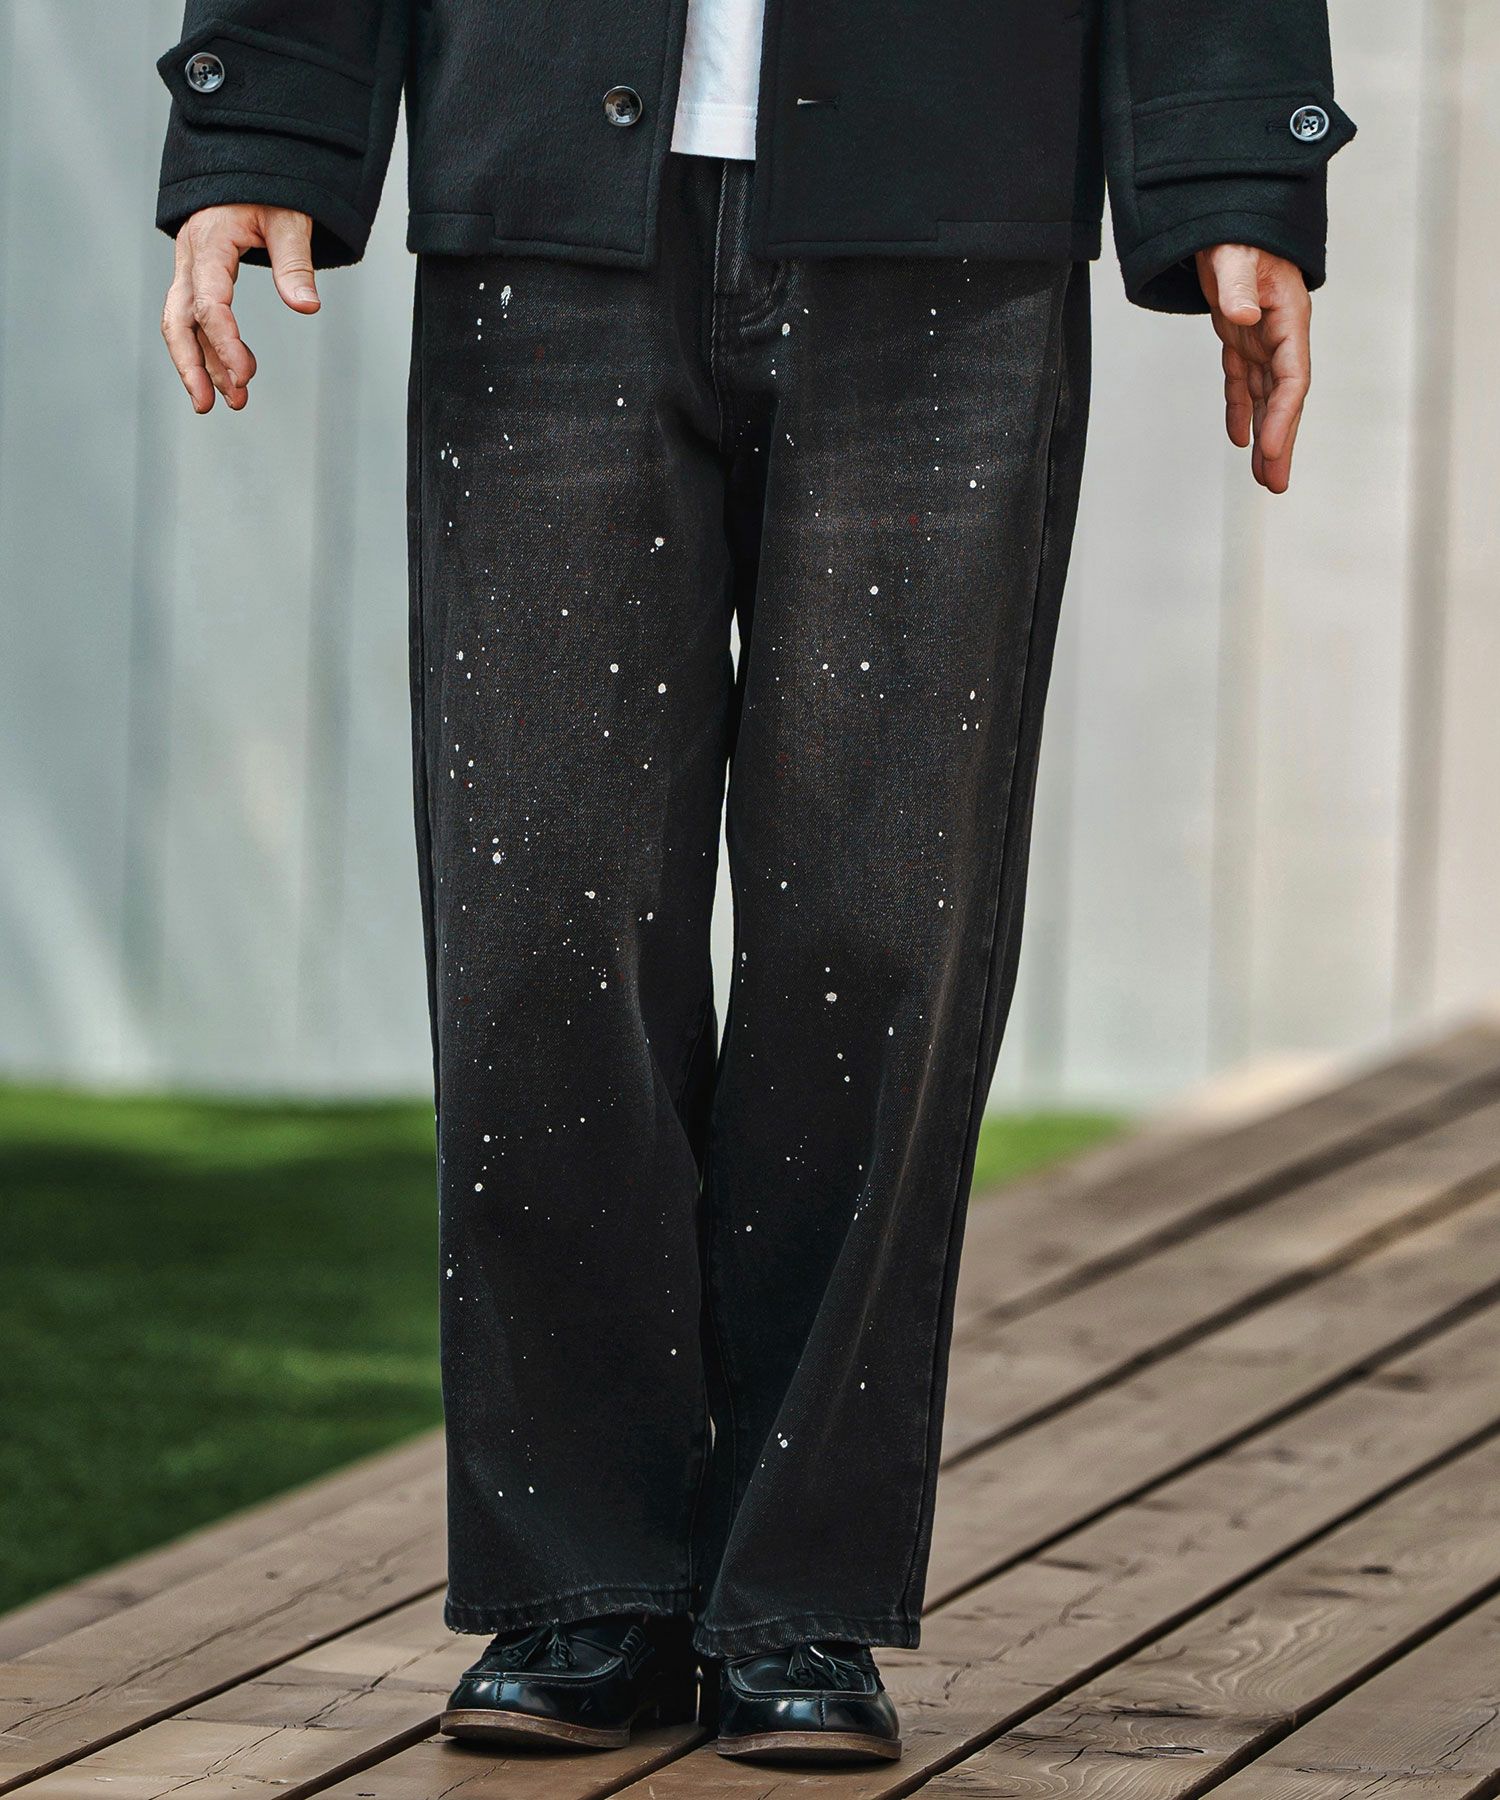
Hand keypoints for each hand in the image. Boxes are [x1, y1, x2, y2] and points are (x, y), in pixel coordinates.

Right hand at [161, 205, 318, 412]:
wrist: (246, 163)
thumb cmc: (269, 186)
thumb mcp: (289, 218)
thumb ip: (295, 262)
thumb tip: (306, 307)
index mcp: (208, 241)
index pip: (209, 302)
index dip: (225, 343)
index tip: (246, 376)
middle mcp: (190, 257)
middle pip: (178, 319)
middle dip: (193, 366)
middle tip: (212, 405)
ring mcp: (189, 267)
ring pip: (182, 323)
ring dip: (203, 365)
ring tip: (231, 402)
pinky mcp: (198, 276)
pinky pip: (195, 318)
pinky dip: (211, 349)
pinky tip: (233, 376)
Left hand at [1196, 244, 1310, 494]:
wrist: (1225, 212)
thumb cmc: (1235, 230)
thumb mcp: (1234, 254)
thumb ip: (1237, 286)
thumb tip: (1246, 318)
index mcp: (1288, 316)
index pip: (1291, 377)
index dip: (1283, 416)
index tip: (1270, 450)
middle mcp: (1280, 332)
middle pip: (1285, 397)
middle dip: (1282, 441)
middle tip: (1275, 484)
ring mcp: (1261, 336)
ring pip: (1265, 396)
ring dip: (1265, 435)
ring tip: (1264, 477)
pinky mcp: (1240, 336)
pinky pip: (1242, 381)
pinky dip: (1240, 409)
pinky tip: (1239, 440)